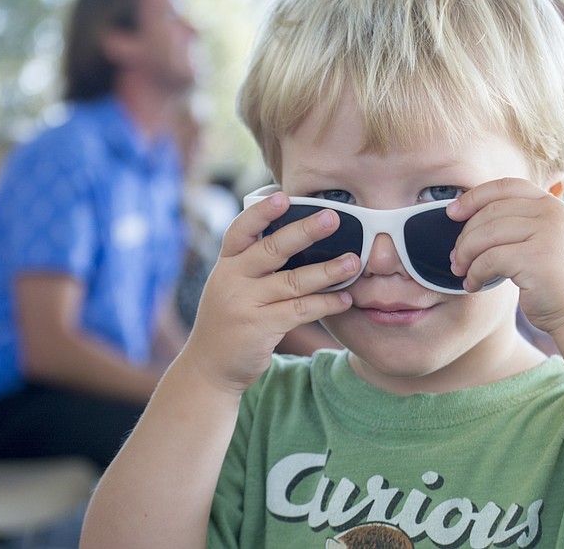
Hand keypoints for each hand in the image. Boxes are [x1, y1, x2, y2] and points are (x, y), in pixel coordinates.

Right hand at [179, 192, 356, 395]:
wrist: (209, 367)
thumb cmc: (230, 320)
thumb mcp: (231, 285)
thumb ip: (254, 264)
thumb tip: (297, 235)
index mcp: (226, 264)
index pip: (240, 230)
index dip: (261, 212)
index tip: (284, 196)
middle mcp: (231, 279)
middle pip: (272, 249)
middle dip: (304, 231)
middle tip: (332, 218)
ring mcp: (244, 304)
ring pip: (293, 281)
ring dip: (327, 271)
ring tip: (354, 262)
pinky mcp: (260, 328)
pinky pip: (300, 310)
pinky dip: (326, 303)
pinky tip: (345, 299)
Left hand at [447, 178, 563, 333]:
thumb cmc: (556, 281)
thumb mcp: (545, 240)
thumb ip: (522, 221)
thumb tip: (470, 208)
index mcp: (553, 205)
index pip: (506, 186)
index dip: (474, 196)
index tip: (452, 213)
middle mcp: (553, 214)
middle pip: (491, 211)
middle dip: (465, 235)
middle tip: (454, 257)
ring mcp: (547, 235)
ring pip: (486, 235)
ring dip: (465, 254)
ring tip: (460, 270)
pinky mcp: (537, 259)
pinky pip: (489, 260)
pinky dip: (474, 273)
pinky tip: (473, 285)